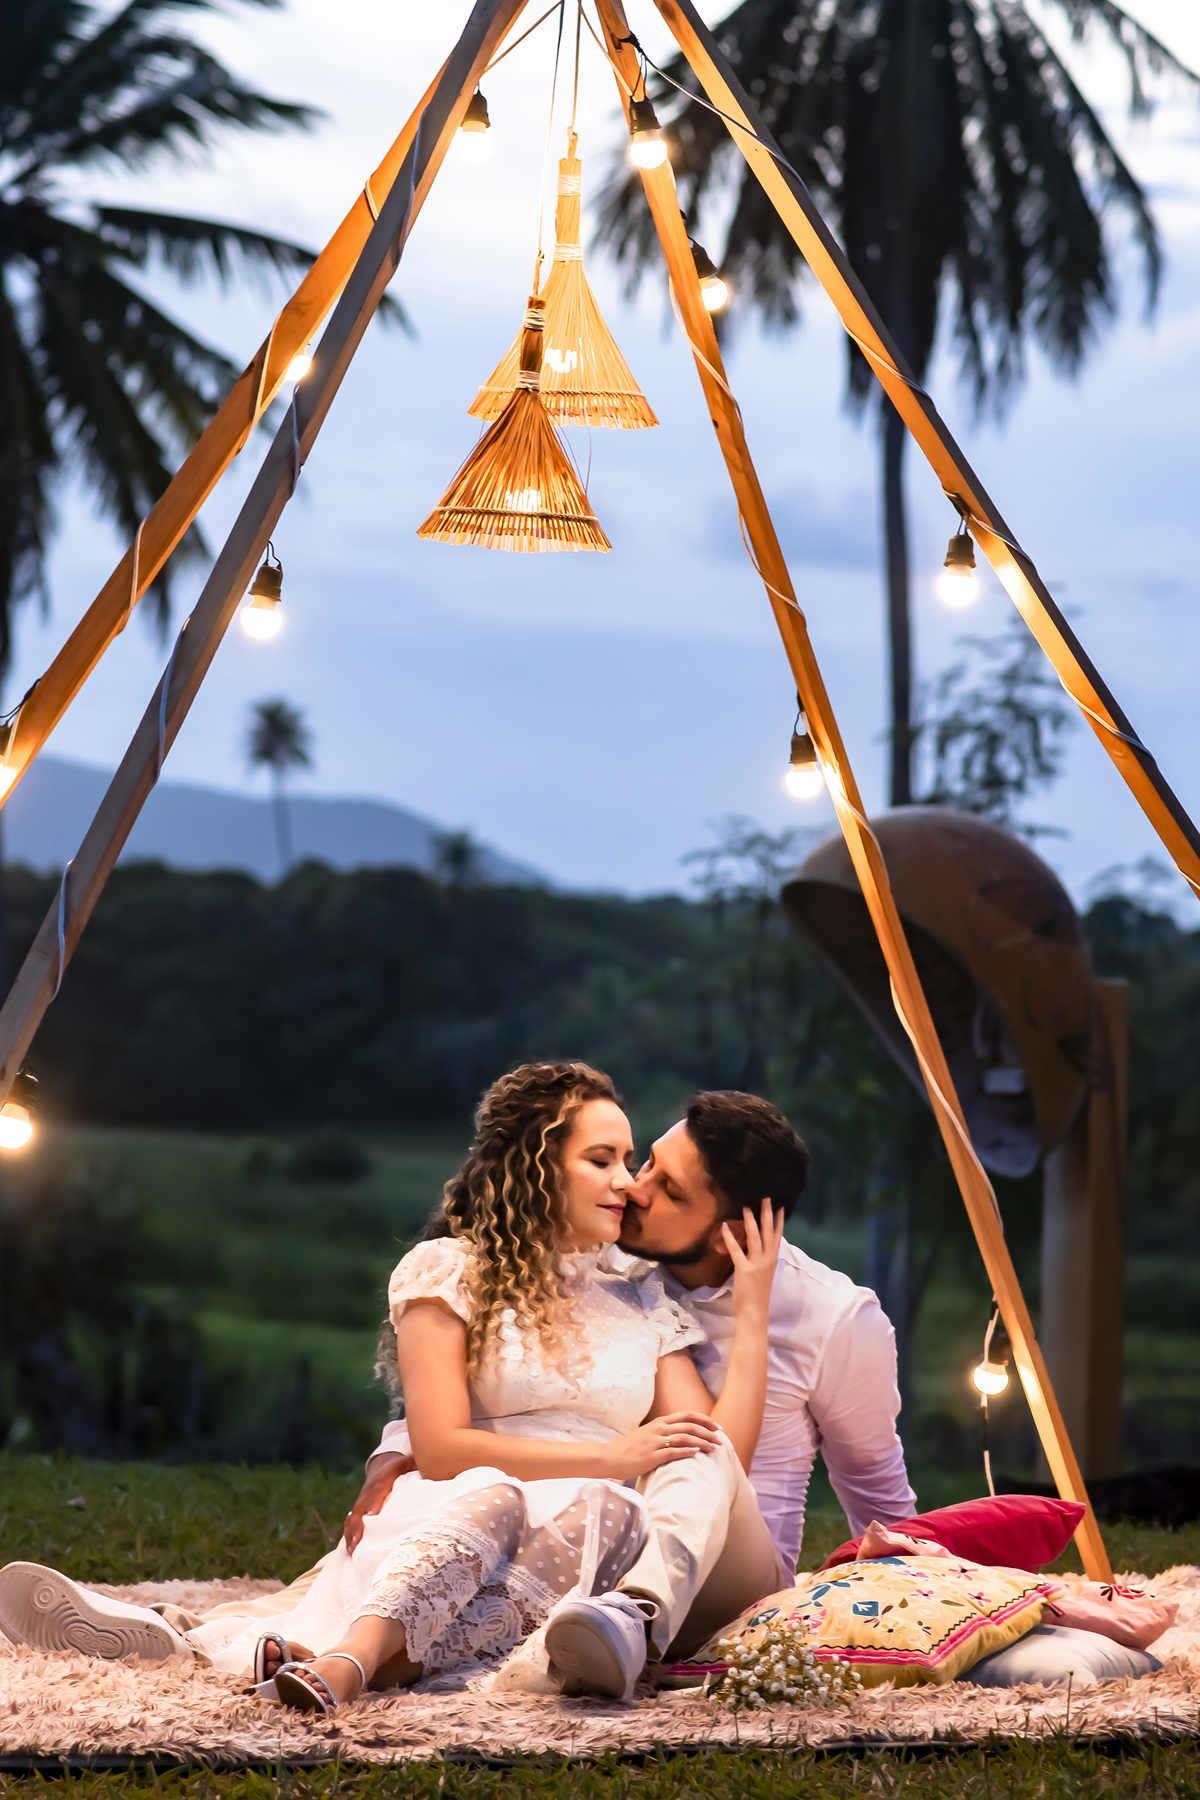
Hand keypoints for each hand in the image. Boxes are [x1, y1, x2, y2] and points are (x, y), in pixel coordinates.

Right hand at [343, 1452, 415, 1552]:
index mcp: (383, 1478)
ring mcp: (362, 1501)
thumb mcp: (410, 1463)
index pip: (378, 1490)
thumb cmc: (401, 1467)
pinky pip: (350, 1522)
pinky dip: (349, 1536)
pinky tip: (350, 1553)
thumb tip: (438, 1475)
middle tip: (357, 1543)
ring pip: (353, 1517)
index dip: (374, 1503)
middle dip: (358, 1526)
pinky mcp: (359, 1510)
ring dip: (351, 1534)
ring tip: (352, 1553)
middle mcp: (369, 1491)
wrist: (382, 1464)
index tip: (371, 1516)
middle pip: (360, 1508)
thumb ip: (420, 1467)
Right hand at [604, 1411, 720, 1480]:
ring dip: (702, 1443)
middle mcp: (659, 1429)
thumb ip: (662, 1432)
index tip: (717, 1426)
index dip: (704, 1420)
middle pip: (689, 1426)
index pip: (687, 1415)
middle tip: (721, 1438)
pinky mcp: (651, 1456)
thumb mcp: (647, 1434)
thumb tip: (680, 1436)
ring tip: (715, 1448)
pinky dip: (686, 1452)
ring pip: (684, 1438)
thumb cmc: (629, 1448)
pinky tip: (697, 1454)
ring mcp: (655, 1442)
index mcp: (659, 1422)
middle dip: (708, 1431)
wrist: (610, 1457)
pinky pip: (672, 1452)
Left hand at [722, 1198, 783, 1323]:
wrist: (755, 1313)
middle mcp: (767, 1259)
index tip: (780, 1206)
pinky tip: (725, 1226)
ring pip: (755, 1237)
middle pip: (769, 1232)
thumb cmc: (758, 1295)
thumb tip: (756, 1247)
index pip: (778, 1236)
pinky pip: (736, 1250)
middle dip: (767, 1214)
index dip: (779, 1221)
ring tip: (746, 1206)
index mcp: (772, 1260)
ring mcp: (756, 1263)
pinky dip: (730, 1237)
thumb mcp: (764, 1273)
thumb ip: (761, 1259)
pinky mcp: (744, 1269)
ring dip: (750, 1221)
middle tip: (766, 1197)